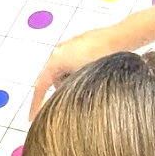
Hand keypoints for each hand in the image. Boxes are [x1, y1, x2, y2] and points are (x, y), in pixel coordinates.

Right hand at [29, 18, 145, 120]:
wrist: (122, 38)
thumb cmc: (102, 57)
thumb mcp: (82, 81)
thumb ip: (68, 94)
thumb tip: (63, 105)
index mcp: (55, 60)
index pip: (40, 86)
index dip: (36, 104)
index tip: (32, 118)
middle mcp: (60, 50)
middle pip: (54, 79)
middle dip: (63, 91)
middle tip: (73, 101)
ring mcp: (71, 45)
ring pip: (67, 71)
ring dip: (74, 81)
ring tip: (91, 85)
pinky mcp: (84, 43)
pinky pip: (77, 63)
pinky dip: (81, 72)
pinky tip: (96, 74)